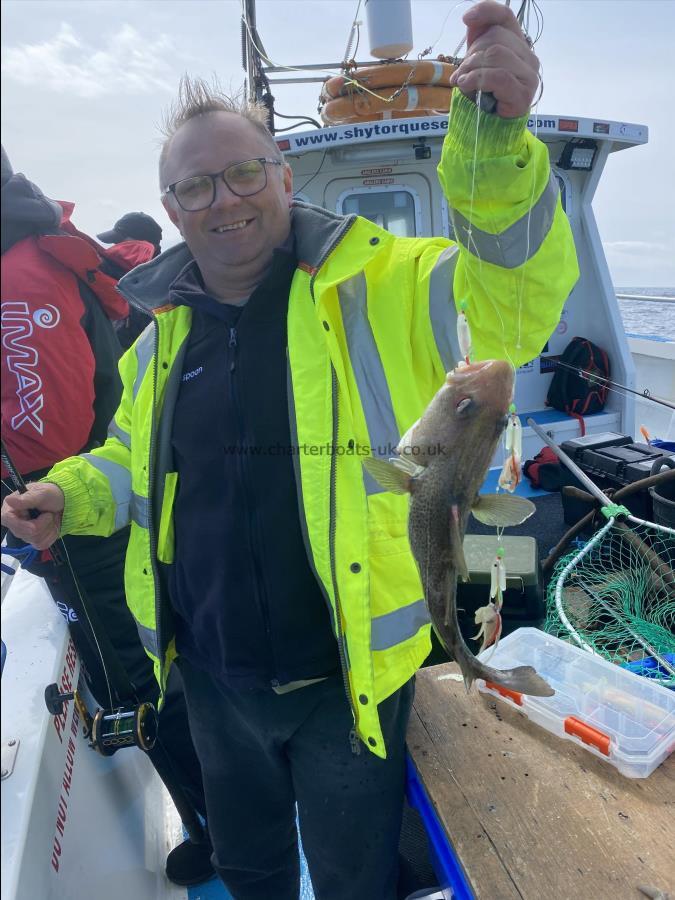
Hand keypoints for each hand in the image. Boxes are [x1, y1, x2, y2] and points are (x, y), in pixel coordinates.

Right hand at [1, 482, 64, 548]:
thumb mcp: (42, 493)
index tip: (33, 527)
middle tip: (48, 513)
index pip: (6, 520)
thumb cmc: (51, 494)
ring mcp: (24, 533)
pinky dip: (51, 535)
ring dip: (48, 528)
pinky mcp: (35, 540)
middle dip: (42, 524)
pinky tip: (52, 525)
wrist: (64, 502)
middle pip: (24, 533)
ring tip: (50, 517)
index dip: (20, 525)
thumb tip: (9, 500)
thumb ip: (27, 499)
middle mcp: (14, 523)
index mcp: (11, 509)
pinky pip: (42, 544)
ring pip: (35, 540)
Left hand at [449, 0, 539, 118]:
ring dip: (471, 69)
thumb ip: (477, 37)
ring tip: (463, 82)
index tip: (466, 19)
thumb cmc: (483, 94)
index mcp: (517, 44)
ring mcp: (529, 75)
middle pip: (496, 38)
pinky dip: (477, 79)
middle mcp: (528, 56)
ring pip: (496, 54)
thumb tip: (470, 17)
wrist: (489, 127)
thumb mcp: (476, 61)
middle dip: (472, 55)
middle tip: (461, 74)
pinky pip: (499, 76)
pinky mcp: (524, 93)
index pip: (506, 17)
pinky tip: (466, 85)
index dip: (486, 11)